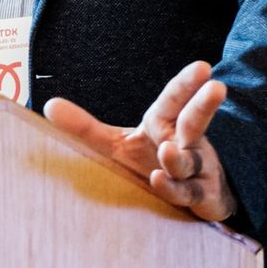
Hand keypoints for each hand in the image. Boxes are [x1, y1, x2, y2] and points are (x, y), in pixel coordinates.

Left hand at [43, 61, 235, 222]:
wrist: (187, 200)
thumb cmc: (149, 163)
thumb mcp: (115, 145)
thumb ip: (85, 127)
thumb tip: (49, 105)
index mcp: (164, 124)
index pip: (175, 100)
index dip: (186, 84)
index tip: (203, 67)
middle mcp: (183, 142)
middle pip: (194, 121)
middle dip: (204, 105)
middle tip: (217, 87)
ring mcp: (195, 170)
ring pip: (188, 160)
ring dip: (179, 157)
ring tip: (167, 151)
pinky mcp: (199, 197)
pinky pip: (186, 192)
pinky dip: (174, 188)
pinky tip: (160, 180)